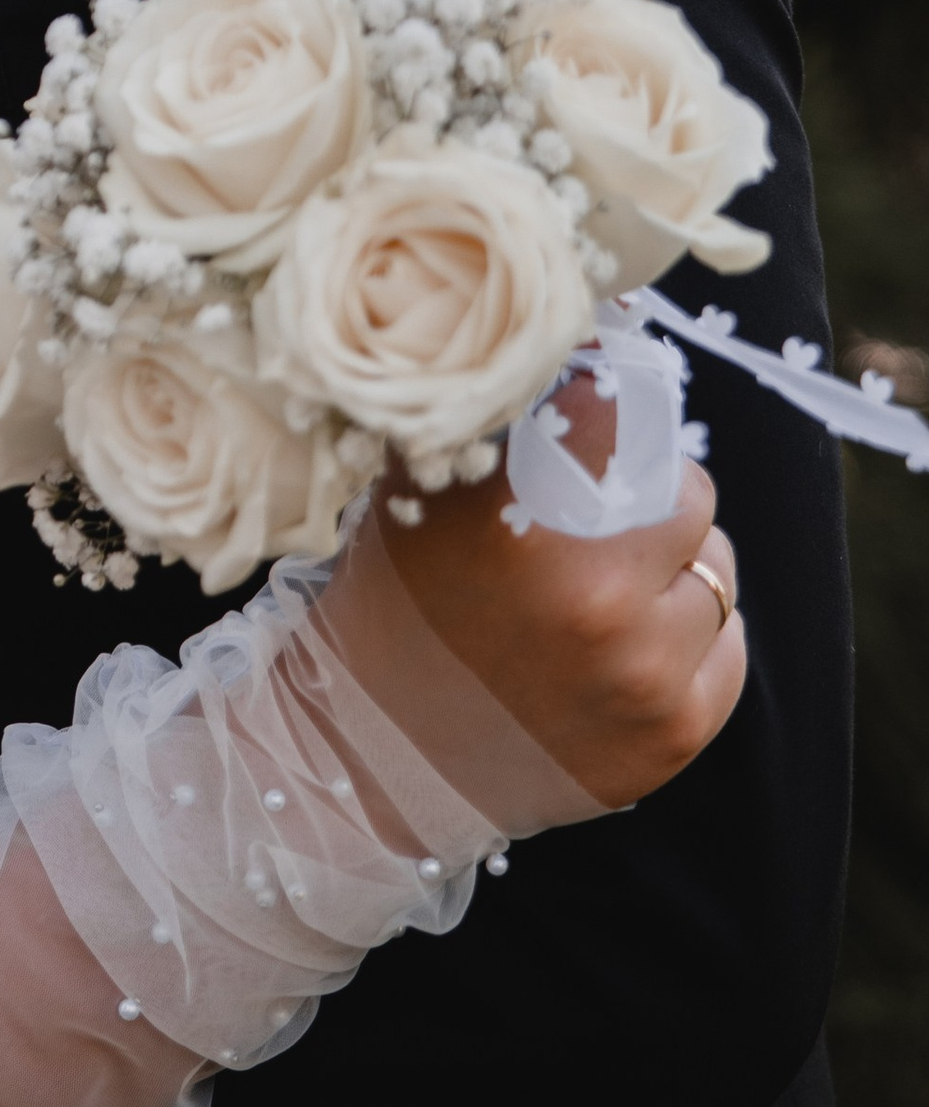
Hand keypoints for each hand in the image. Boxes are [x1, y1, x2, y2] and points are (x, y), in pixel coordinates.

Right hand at [374, 376, 743, 806]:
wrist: (375, 750)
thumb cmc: (398, 606)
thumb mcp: (424, 496)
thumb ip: (490, 424)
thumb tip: (571, 356)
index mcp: (523, 525)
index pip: (626, 424)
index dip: (615, 423)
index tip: (599, 435)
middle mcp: (595, 600)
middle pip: (690, 501)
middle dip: (655, 504)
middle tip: (609, 524)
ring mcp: (641, 676)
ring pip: (717, 579)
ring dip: (678, 574)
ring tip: (619, 591)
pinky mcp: (671, 736)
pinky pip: (730, 655)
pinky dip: (696, 643)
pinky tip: (639, 647)